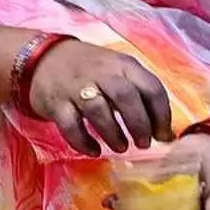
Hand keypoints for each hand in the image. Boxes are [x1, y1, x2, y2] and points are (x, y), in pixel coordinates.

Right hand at [18, 34, 176, 153]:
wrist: (43, 59)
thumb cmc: (91, 71)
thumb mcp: (118, 72)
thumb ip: (141, 97)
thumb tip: (166, 134)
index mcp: (123, 65)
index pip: (151, 87)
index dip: (161, 115)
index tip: (163, 135)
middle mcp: (102, 73)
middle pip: (126, 97)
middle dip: (139, 124)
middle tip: (143, 144)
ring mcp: (77, 87)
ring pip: (98, 110)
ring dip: (113, 133)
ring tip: (120, 147)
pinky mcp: (57, 103)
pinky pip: (71, 126)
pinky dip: (83, 142)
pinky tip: (93, 150)